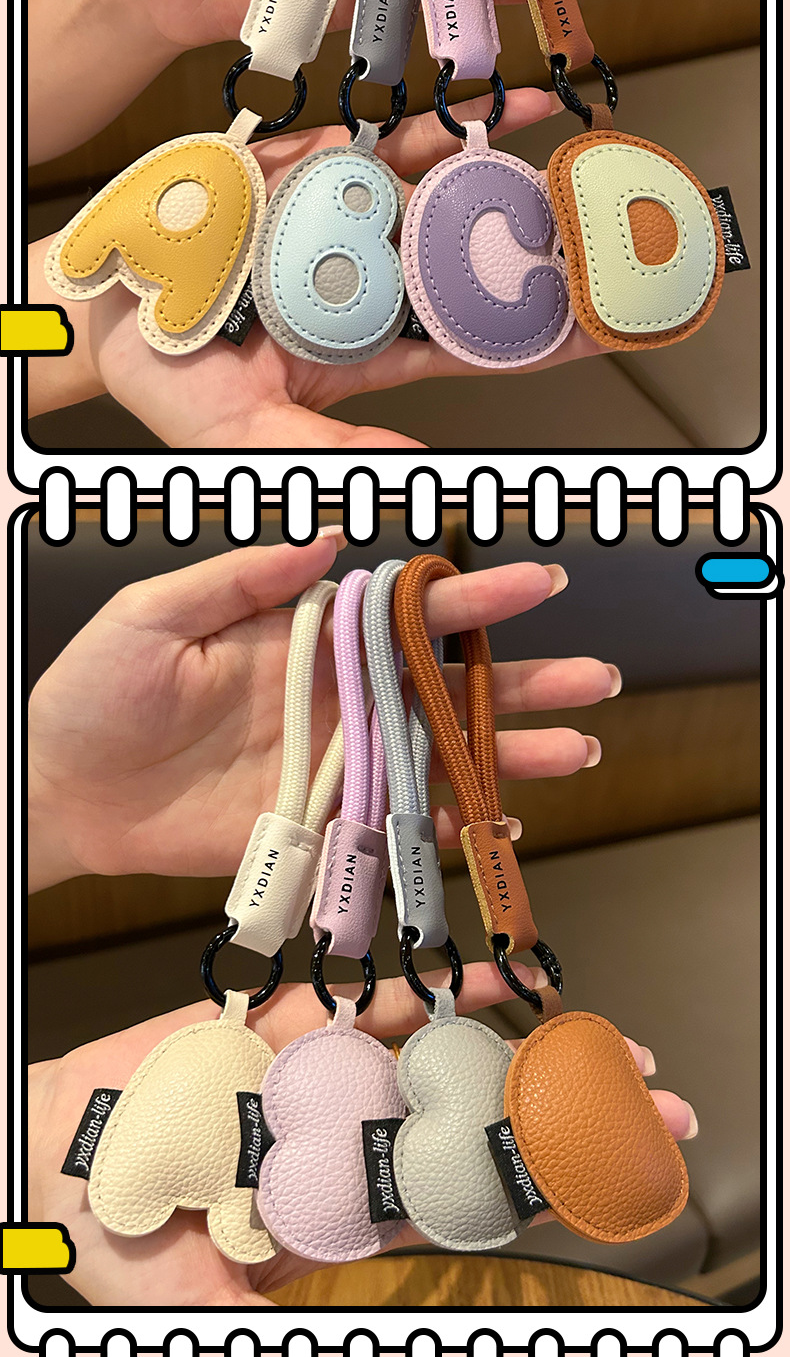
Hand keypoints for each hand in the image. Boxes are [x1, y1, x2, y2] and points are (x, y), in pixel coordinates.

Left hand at [28, 536, 617, 890]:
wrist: (61, 785)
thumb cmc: (97, 688)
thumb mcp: (156, 612)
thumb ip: (241, 576)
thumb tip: (322, 538)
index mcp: (306, 635)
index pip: (406, 610)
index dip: (473, 599)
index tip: (535, 583)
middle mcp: (335, 696)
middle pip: (446, 685)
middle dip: (523, 680)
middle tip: (593, 679)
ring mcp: (333, 761)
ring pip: (441, 754)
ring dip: (511, 751)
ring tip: (578, 746)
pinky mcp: (316, 822)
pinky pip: (398, 823)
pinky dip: (454, 824)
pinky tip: (504, 819)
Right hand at [30, 967, 696, 1306]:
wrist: (60, 1153)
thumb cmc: (120, 1236)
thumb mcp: (197, 1298)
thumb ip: (256, 1299)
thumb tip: (319, 1318)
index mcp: (344, 1210)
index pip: (470, 1206)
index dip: (546, 1194)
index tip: (619, 1183)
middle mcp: (355, 1141)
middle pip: (481, 1129)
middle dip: (568, 1118)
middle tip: (656, 1105)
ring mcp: (332, 1080)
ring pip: (448, 1059)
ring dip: (529, 1046)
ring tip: (610, 1041)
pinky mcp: (295, 1024)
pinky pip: (378, 1002)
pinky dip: (440, 987)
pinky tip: (502, 974)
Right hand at [70, 84, 599, 449]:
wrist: (101, 307)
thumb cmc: (169, 380)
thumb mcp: (249, 439)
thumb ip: (329, 456)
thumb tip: (415, 474)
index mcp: (366, 344)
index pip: (475, 342)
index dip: (540, 337)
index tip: (603, 328)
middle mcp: (370, 277)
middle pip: (478, 261)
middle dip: (543, 252)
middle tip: (611, 239)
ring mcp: (349, 215)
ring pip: (451, 192)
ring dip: (515, 179)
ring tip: (578, 167)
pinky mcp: (319, 161)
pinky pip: (397, 134)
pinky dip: (455, 119)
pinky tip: (511, 107)